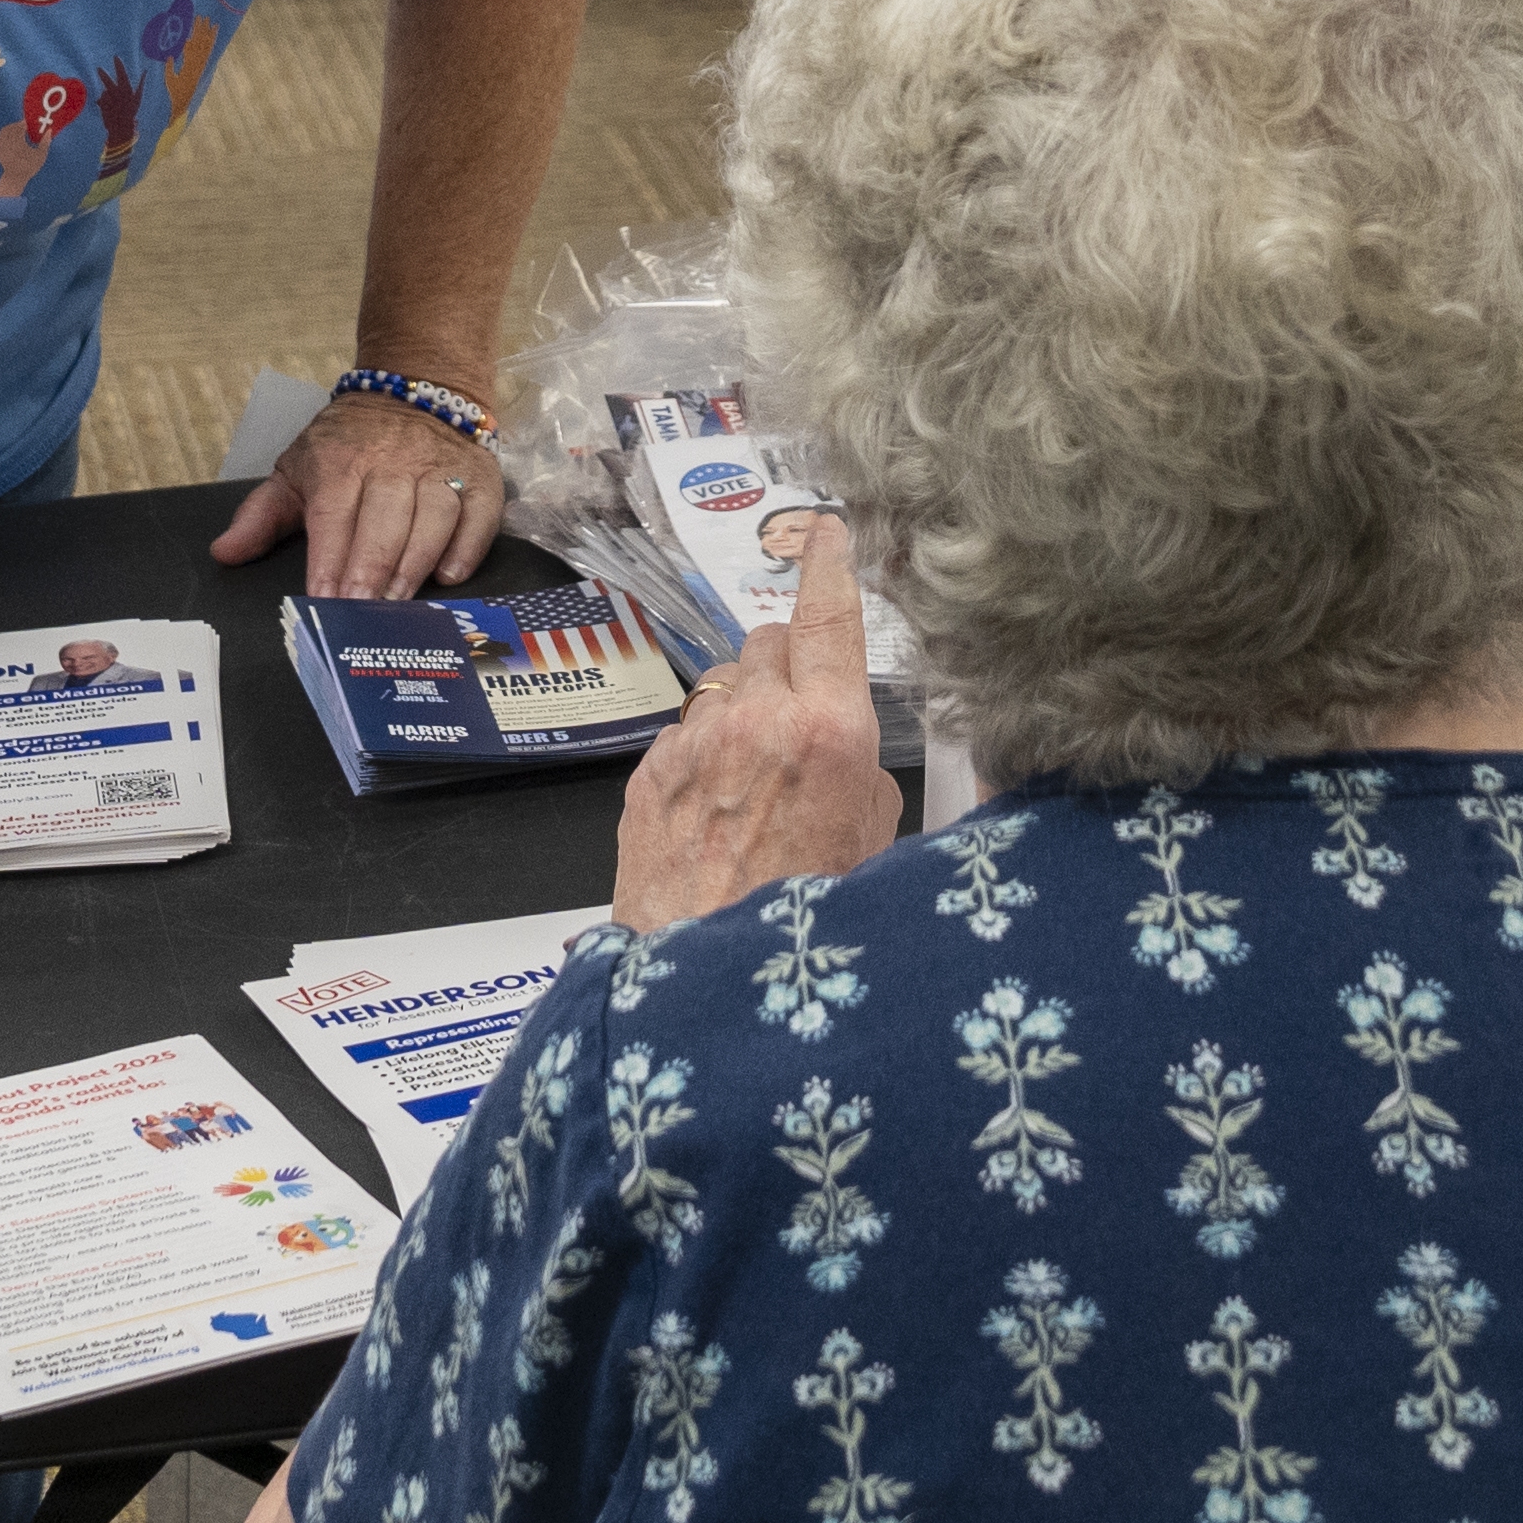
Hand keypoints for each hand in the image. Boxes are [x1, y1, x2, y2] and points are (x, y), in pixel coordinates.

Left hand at [216, 378, 510, 605]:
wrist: (413, 389)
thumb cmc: (349, 444)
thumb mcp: (297, 469)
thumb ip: (261, 516)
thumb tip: (225, 553)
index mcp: (341, 460)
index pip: (334, 514)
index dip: (329, 560)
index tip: (322, 600)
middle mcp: (393, 461)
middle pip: (385, 518)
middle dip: (371, 567)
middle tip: (362, 612)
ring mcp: (440, 467)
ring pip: (434, 515)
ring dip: (416, 561)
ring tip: (398, 602)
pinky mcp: (479, 476)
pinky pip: (479, 512)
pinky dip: (467, 544)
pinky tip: (449, 575)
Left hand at [618, 509, 905, 933]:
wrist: (708, 988)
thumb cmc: (802, 926)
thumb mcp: (874, 845)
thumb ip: (861, 773)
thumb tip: (844, 753)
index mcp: (828, 733)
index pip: (828, 616)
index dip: (830, 565)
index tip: (827, 534)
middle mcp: (756, 722)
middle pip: (768, 642)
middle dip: (787, 665)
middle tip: (800, 719)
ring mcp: (694, 744)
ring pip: (722, 687)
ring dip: (742, 712)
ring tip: (755, 784)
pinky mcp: (648, 773)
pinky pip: (685, 734)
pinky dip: (703, 756)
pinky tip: (715, 814)